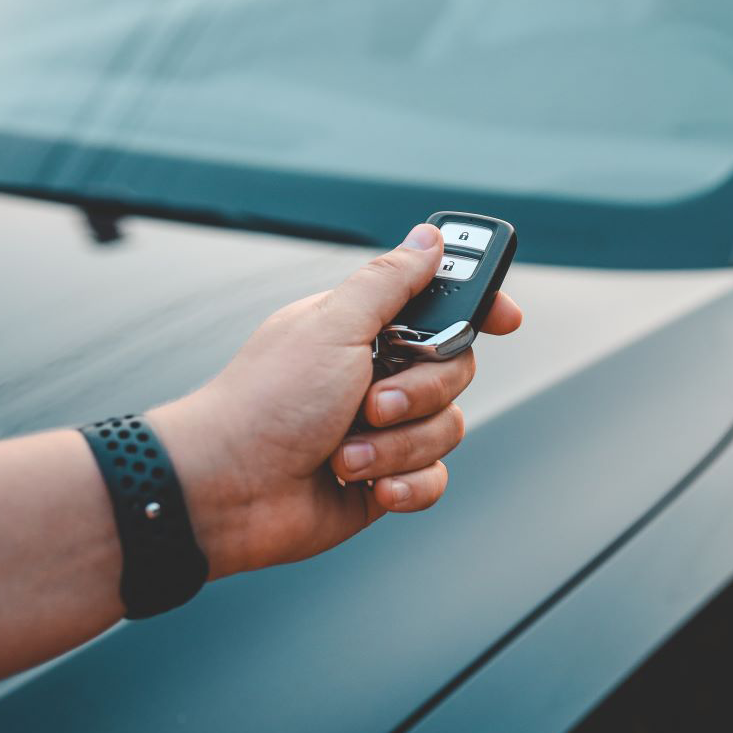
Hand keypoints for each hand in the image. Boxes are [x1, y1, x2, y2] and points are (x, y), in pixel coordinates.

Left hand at [148, 224, 521, 579]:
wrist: (224, 493)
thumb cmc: (264, 402)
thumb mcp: (332, 327)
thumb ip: (390, 282)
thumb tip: (428, 239)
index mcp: (364, 328)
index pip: (441, 304)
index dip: (481, 307)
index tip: (507, 318)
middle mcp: (377, 374)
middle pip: (456, 371)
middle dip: (417, 394)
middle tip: (369, 401)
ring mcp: (382, 429)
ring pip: (447, 429)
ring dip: (398, 446)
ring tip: (345, 454)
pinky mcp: (384, 480)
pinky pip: (433, 478)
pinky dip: (406, 485)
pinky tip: (370, 489)